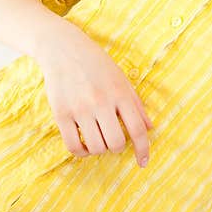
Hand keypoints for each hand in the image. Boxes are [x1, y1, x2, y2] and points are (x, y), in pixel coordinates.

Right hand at [35, 23, 152, 165]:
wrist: (64, 49)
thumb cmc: (97, 65)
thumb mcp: (122, 80)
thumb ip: (136, 105)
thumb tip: (150, 128)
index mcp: (120, 93)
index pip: (137, 130)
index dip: (143, 149)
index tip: (143, 162)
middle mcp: (101, 102)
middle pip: (116, 143)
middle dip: (117, 147)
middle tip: (113, 139)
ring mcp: (80, 108)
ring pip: (96, 147)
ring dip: (100, 149)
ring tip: (98, 138)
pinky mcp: (61, 113)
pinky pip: (73, 146)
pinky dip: (82, 152)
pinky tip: (85, 145)